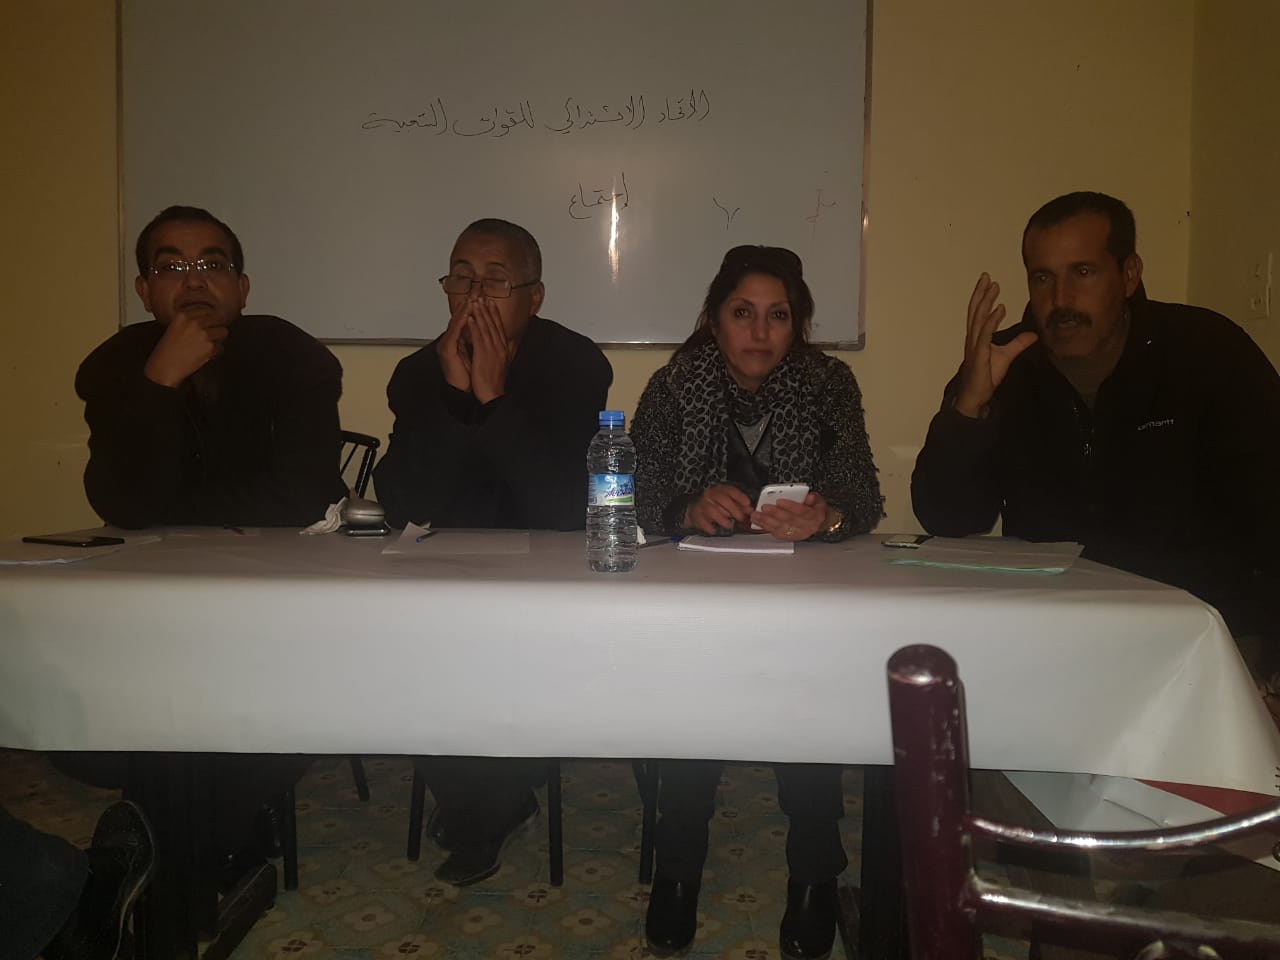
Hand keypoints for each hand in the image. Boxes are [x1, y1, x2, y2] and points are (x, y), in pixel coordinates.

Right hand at [143, 309, 228, 387]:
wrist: (164, 367)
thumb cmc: (167, 352)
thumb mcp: (174, 328)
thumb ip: (188, 322)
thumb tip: (206, 320)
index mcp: (183, 316)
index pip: (205, 310)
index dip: (209, 318)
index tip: (209, 323)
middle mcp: (193, 322)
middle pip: (217, 319)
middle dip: (215, 328)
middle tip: (211, 336)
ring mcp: (202, 333)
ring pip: (223, 332)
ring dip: (218, 339)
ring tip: (209, 346)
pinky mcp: (209, 346)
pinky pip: (221, 347)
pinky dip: (216, 353)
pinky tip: (206, 355)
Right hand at [436, 298, 473, 392]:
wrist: (463, 391)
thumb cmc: (470, 376)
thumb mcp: (476, 355)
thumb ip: (478, 343)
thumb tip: (486, 332)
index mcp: (458, 342)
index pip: (465, 322)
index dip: (472, 311)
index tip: (481, 300)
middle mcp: (450, 341)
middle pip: (459, 319)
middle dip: (467, 307)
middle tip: (475, 294)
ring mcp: (447, 345)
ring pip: (455, 324)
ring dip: (463, 311)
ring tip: (471, 300)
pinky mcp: (446, 350)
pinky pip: (453, 334)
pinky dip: (460, 323)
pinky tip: (465, 315)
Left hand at [467, 298, 514, 403]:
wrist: (493, 394)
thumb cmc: (495, 383)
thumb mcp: (500, 364)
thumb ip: (498, 353)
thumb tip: (497, 347)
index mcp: (503, 349)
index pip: (499, 327)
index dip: (495, 314)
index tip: (492, 304)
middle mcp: (499, 347)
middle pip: (493, 324)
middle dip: (488, 310)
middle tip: (484, 297)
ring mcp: (491, 350)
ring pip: (486, 327)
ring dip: (480, 314)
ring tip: (476, 302)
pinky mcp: (483, 354)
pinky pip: (478, 337)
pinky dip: (474, 326)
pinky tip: (470, 318)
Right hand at [682, 484, 753, 534]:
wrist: (695, 508)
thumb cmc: (714, 505)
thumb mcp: (728, 502)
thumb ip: (740, 506)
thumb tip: (750, 510)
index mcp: (719, 490)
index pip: (730, 490)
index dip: (740, 496)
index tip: (747, 503)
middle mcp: (710, 495)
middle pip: (722, 499)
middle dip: (733, 509)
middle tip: (741, 518)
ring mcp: (701, 504)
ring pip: (711, 510)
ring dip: (722, 519)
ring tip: (728, 525)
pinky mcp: (696, 514)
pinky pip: (702, 520)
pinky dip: (709, 526)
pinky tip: (714, 529)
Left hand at [753, 490, 827, 541]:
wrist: (818, 523)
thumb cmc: (814, 510)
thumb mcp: (818, 500)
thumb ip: (813, 498)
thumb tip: (809, 497)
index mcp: (816, 517)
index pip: (802, 511)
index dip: (790, 506)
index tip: (779, 501)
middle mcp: (807, 527)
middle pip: (789, 521)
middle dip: (775, 513)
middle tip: (764, 507)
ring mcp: (797, 534)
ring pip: (781, 528)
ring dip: (767, 521)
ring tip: (757, 515)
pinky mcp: (789, 538)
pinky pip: (776, 533)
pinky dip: (766, 528)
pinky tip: (759, 523)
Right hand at [954, 273, 1038, 418]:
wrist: (976, 395)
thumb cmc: (986, 376)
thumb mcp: (1006, 356)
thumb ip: (1018, 344)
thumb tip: (1034, 335)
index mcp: (977, 337)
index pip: (978, 312)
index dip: (982, 296)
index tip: (988, 281)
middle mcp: (973, 338)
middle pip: (975, 310)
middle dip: (981, 292)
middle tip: (987, 276)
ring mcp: (975, 346)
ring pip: (978, 318)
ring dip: (986, 301)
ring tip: (993, 286)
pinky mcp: (980, 355)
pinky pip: (985, 334)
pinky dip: (992, 320)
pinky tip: (999, 309)